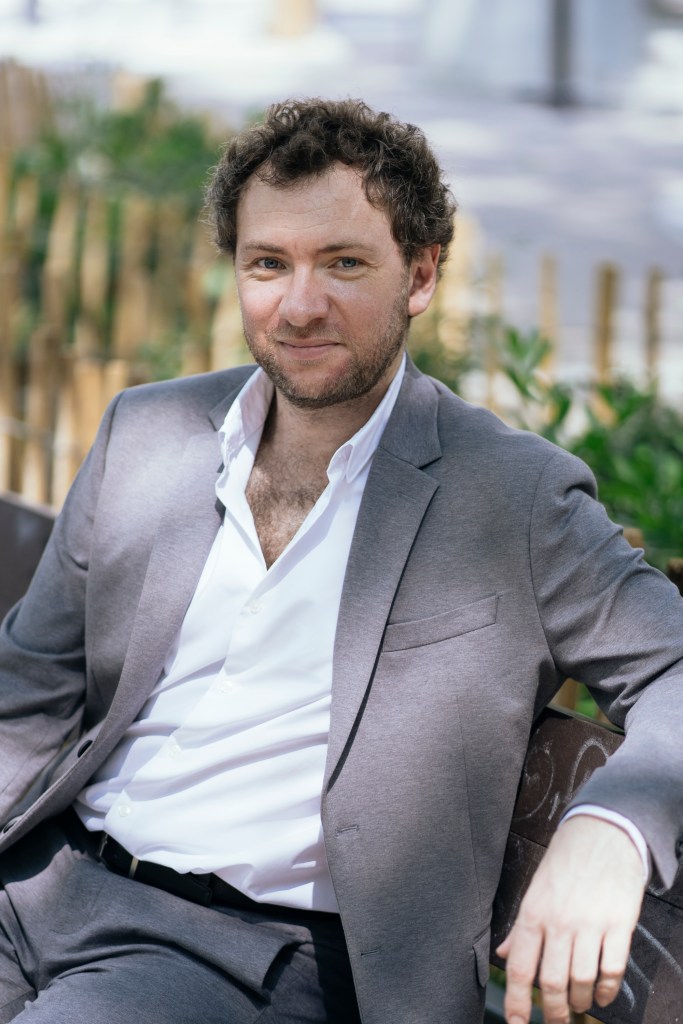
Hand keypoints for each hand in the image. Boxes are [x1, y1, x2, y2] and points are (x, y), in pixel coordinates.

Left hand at [496, 815, 645, 1023]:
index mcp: (533, 912)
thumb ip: (520, 927)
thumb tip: (502, 954)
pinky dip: (607, 990)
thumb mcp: (535, 889)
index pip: (519, 966)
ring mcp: (590, 924)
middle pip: (551, 982)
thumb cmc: (566, 862)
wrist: (603, 832)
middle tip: (556, 1022)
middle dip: (553, 1012)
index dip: (517, 1001)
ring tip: (579, 1005)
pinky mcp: (618, 924)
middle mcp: (559, 921)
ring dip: (580, 1002)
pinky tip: (604, 995)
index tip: (518, 1023)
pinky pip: (612, 969)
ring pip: (581, 981)